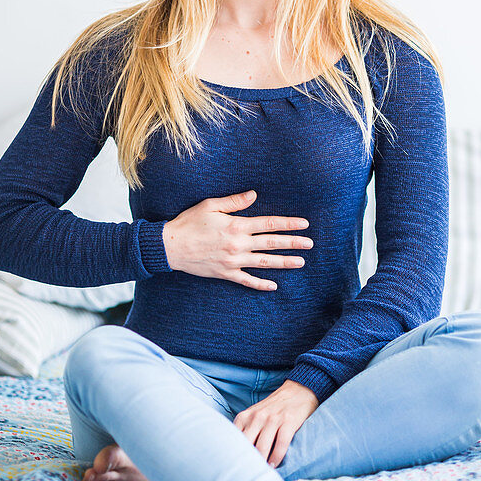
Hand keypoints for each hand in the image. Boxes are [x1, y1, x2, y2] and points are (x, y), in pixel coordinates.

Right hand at [161, 190, 313, 289]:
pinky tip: (274, 285)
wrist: (170, 246)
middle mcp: (238, 244)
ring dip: (284, 263)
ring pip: (264, 262)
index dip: (289, 224)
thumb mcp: (211, 205)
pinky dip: (261, 284)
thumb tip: (254, 194)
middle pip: (272, 243)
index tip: (304, 224)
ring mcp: (233, 261)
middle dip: (293, 243)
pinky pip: (247, 281)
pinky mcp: (225, 273)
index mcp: (237, 225)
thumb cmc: (189, 222)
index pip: (270, 224)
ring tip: (300, 262)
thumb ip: (235, 201)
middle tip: (310, 244)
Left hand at [233, 379, 318, 466]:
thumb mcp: (254, 415)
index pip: (234, 439)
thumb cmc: (273, 408)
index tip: (233, 468)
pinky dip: (277, 457)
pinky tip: (275, 465)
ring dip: (262, 462)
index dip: (233, 455)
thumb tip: (237, 453)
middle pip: (247, 444)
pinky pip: (281, 444)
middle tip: (246, 475)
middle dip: (246, 461)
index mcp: (245, 416)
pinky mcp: (288, 422)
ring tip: (261, 473)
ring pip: (262, 446)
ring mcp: (273, 419)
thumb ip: (245, 430)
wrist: (298, 390)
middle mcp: (257, 417)